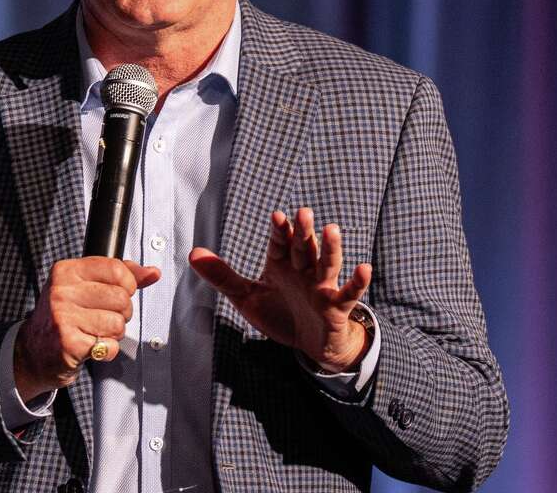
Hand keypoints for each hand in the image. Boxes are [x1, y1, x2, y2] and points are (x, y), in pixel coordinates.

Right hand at [14, 257, 160, 401]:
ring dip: (114, 334)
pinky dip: (106, 350)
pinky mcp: (68, 344)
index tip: (119, 293)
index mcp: (66, 271)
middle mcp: (62, 292)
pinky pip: (109, 346)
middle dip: (122, 313)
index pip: (116, 270)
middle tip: (104, 318)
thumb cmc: (63, 317)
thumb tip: (152, 273)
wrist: (31, 352)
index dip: (128, 285)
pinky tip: (91, 347)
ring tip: (95, 333)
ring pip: (118, 323)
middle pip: (121, 298)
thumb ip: (120, 277)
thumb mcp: (84, 287)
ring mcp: (63, 318)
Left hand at [189, 207, 371, 372]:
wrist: (309, 343)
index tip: (277, 216)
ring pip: (326, 264)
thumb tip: (192, 254)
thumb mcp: (247, 296)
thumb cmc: (280, 313)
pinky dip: (357, 281)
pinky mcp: (336, 306)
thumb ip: (223, 276)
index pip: (280, 243)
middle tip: (303, 212)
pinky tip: (364, 268)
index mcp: (282, 264)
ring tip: (332, 229)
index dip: (279, 231)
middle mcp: (303, 270)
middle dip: (303, 231)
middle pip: (304, 248)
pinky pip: (348, 293)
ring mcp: (322, 287)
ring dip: (330, 248)